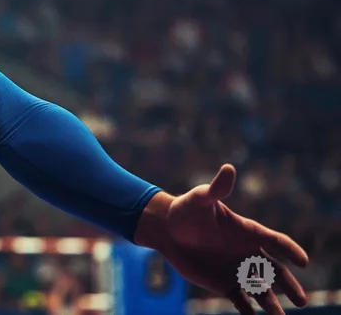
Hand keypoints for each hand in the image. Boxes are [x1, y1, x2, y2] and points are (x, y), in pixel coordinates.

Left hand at [135, 164, 309, 314]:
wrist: (165, 230)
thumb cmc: (185, 210)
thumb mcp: (200, 199)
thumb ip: (216, 189)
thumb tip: (228, 168)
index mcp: (248, 232)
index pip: (276, 241)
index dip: (291, 250)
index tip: (303, 261)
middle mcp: (247, 253)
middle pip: (276, 272)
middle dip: (291, 286)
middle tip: (303, 301)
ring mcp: (237, 270)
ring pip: (261, 290)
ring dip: (272, 305)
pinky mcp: (223, 284)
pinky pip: (240, 301)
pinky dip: (249, 312)